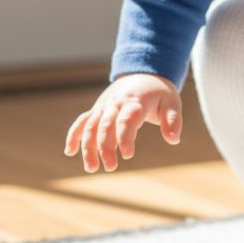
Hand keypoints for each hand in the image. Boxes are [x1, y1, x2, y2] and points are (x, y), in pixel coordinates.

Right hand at [63, 73, 182, 172]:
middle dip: (105, 147)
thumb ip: (173, 121)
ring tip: (91, 168)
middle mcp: (116, 104)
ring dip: (87, 147)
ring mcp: (104, 106)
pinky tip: (69, 152)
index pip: (127, 120)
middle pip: (105, 126)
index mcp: (135, 102)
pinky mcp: (97, 110)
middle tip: (111, 167)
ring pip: (90, 126)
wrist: (143, 74)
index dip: (125, 138)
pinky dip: (73, 135)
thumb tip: (174, 140)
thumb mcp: (172, 103)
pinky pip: (82, 121)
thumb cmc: (159, 93)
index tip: (128, 155)